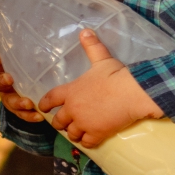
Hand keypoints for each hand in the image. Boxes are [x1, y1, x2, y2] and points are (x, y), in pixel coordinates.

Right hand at [0, 52, 43, 122]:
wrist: (36, 90)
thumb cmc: (34, 69)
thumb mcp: (34, 59)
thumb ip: (39, 51)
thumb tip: (64, 35)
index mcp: (4, 68)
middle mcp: (4, 83)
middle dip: (2, 81)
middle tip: (10, 79)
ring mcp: (9, 98)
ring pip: (9, 101)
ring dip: (18, 102)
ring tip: (29, 103)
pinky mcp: (18, 111)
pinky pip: (22, 115)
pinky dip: (30, 116)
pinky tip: (39, 116)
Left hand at [37, 29, 162, 148]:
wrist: (131, 93)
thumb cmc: (116, 75)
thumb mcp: (102, 59)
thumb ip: (92, 47)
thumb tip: (85, 31)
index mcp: (71, 91)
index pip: (50, 99)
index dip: (45, 104)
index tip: (43, 107)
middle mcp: (73, 109)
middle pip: (58, 121)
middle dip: (59, 123)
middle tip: (64, 123)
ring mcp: (84, 123)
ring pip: (71, 134)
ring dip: (74, 133)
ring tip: (78, 132)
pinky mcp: (96, 134)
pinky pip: (86, 143)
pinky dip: (87, 142)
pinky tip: (90, 140)